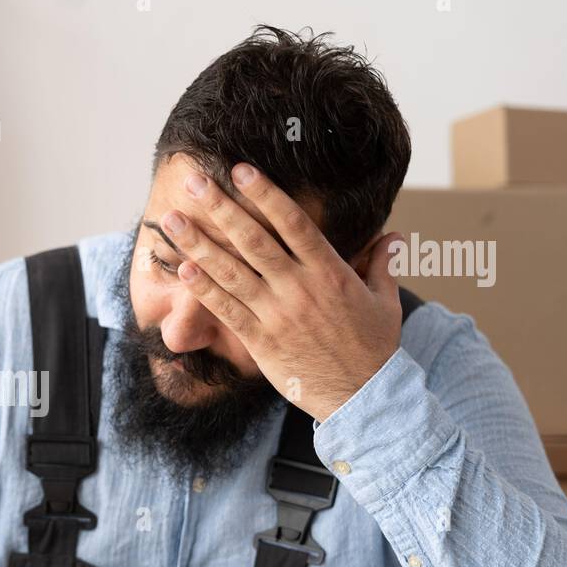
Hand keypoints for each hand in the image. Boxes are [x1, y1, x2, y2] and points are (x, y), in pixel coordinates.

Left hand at [159, 162, 403, 421]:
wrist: (363, 397)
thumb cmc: (374, 348)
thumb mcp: (384, 301)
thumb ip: (381, 263)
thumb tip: (393, 234)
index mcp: (329, 272)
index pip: (293, 223)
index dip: (265, 194)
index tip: (240, 170)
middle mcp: (299, 288)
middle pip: (252, 240)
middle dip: (220, 208)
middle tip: (193, 182)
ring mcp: (276, 315)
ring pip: (231, 272)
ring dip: (198, 244)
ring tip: (172, 220)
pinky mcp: (260, 341)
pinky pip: (226, 310)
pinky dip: (203, 289)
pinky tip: (182, 268)